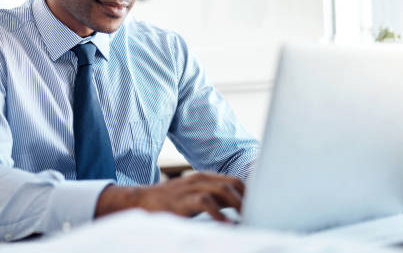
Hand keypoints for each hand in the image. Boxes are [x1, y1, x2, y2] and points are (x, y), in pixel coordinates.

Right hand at [94, 172, 244, 221]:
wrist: (141, 200)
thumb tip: (239, 209)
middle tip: (258, 214)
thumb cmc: (171, 202)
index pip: (236, 180)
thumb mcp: (195, 196)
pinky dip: (218, 213)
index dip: (250, 193)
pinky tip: (226, 224)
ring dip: (237, 204)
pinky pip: (205, 202)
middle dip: (248, 199)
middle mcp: (201, 179)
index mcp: (206, 177)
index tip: (262, 206)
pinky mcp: (183, 200)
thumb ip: (214, 198)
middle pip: (233, 184)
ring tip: (247, 217)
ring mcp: (191, 188)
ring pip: (222, 190)